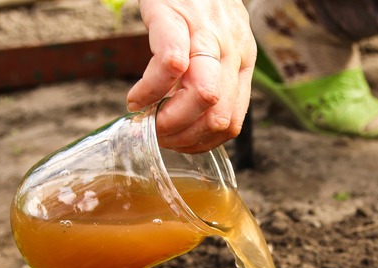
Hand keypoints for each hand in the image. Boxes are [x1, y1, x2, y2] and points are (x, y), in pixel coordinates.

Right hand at [128, 0, 255, 152]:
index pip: (232, 121)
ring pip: (203, 96)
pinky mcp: (174, 17)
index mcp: (242, 60)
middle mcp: (231, 49)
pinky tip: (136, 97)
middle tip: (158, 135)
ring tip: (146, 119)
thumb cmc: (196, 2)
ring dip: (168, 120)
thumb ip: (213, 77)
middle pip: (218, 115)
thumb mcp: (218, 41)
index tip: (176, 143)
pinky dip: (149, 91)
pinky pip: (171, 65)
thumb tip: (193, 121)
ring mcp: (205, 33)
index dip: (201, 142)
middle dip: (183, 137)